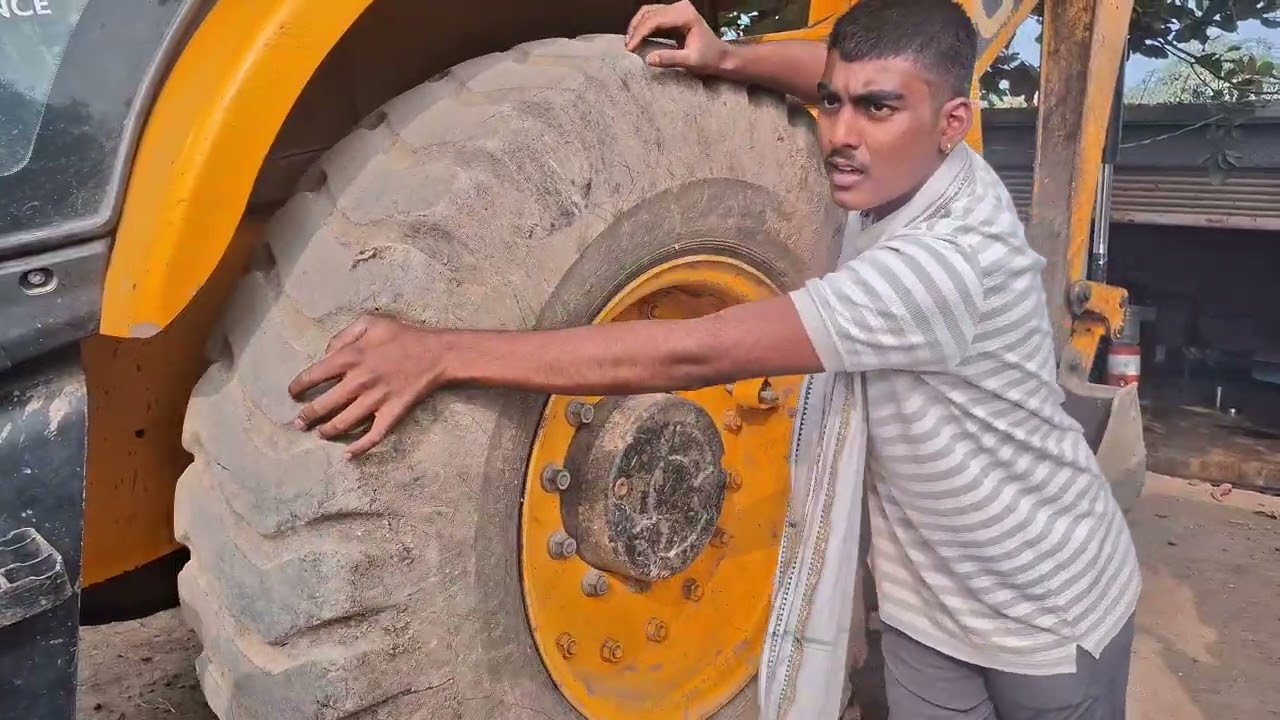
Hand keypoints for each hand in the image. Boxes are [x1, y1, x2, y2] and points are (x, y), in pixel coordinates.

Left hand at [288, 314, 443, 457]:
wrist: (436, 353)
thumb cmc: (403, 336)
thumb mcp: (370, 321)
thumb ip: (343, 335)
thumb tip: (326, 354)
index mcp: (351, 357)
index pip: (313, 376)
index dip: (298, 387)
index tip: (293, 393)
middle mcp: (358, 381)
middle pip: (323, 405)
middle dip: (306, 416)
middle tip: (299, 422)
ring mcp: (375, 400)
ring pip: (342, 423)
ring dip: (326, 432)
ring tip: (319, 434)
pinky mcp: (392, 414)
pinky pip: (372, 436)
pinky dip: (358, 448)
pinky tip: (348, 455)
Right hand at [625, 1, 729, 73]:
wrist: (722, 57)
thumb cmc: (710, 59)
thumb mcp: (691, 62)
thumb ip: (670, 59)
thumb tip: (648, 59)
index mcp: (686, 15)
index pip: (656, 20)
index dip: (640, 33)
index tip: (630, 48)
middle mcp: (681, 7)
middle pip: (649, 13)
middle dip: (635, 29)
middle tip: (627, 47)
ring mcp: (677, 9)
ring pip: (648, 12)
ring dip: (637, 26)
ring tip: (630, 43)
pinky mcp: (674, 15)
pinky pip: (653, 16)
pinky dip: (643, 26)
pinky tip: (637, 39)